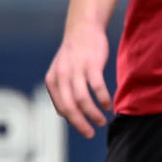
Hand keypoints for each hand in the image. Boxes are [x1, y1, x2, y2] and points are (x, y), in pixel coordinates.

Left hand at [45, 22, 111, 137]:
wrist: (82, 28)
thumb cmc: (75, 53)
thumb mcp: (61, 71)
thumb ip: (62, 90)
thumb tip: (67, 113)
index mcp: (53, 80)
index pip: (61, 108)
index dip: (73, 121)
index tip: (85, 128)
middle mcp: (62, 76)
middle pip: (70, 107)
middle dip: (80, 124)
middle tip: (91, 134)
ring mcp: (76, 70)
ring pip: (82, 99)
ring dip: (93, 114)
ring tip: (102, 121)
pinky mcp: (91, 64)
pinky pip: (97, 87)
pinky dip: (103, 99)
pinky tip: (108, 105)